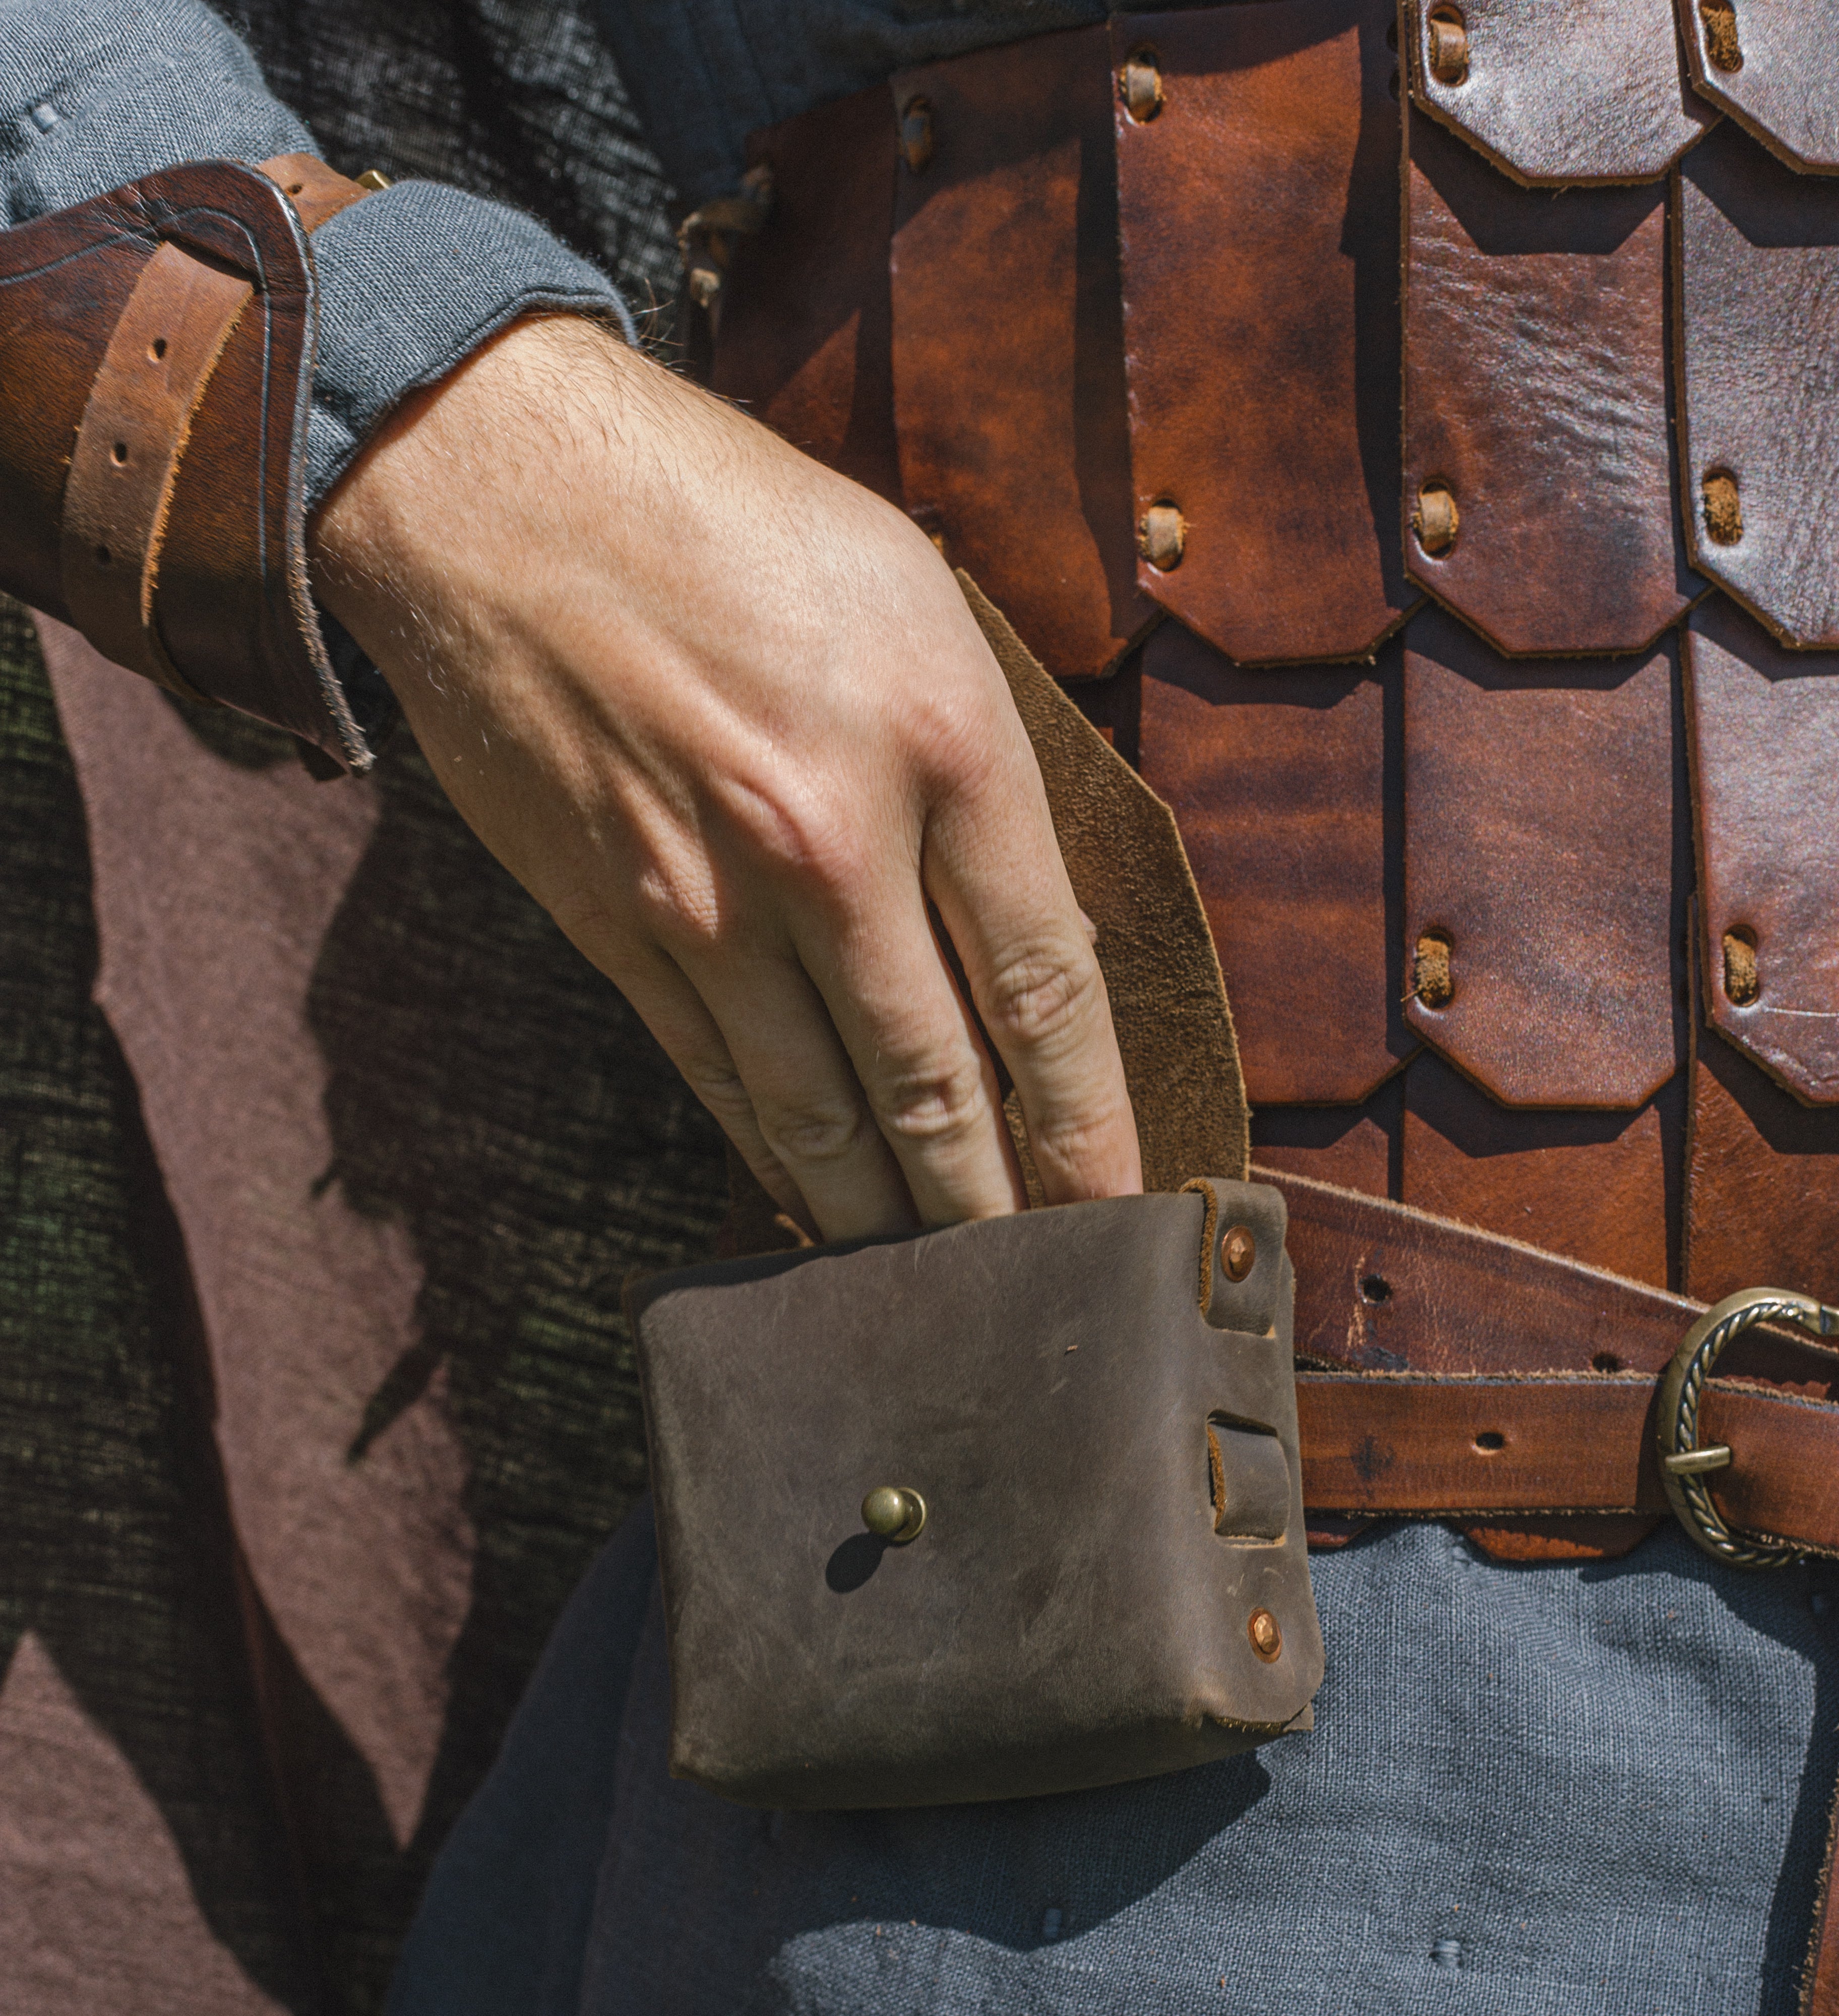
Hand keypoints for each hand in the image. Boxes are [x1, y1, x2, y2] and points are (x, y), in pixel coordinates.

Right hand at [310, 312, 1141, 1239]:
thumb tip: (1029, 929)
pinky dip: (775, 1162)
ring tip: (934, 1287)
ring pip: (824, 1117)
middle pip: (943, 1086)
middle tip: (1038, 1290)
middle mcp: (834, 840)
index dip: (1094, 1125)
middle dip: (998, 1210)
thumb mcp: (910, 600)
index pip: (1049, 988)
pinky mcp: (618, 927)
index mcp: (942, 742)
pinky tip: (816, 1207)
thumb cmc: (726, 520)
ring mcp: (713, 899)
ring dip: (888, 1219)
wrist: (496, 488)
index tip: (1124, 1208)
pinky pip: (719, 1083)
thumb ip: (981, 768)